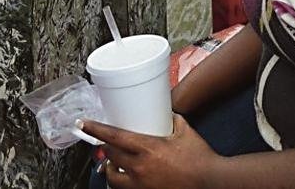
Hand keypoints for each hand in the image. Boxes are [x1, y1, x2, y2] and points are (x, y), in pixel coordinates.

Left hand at [81, 114, 220, 188]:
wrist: (211, 181)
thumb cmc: (200, 157)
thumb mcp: (184, 130)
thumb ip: (172, 119)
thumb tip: (166, 112)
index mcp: (148, 148)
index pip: (114, 137)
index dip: (96, 129)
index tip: (83, 124)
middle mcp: (140, 168)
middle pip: (110, 156)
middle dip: (105, 148)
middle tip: (105, 142)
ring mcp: (142, 185)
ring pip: (113, 178)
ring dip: (109, 169)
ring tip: (111, 163)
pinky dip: (121, 182)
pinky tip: (125, 178)